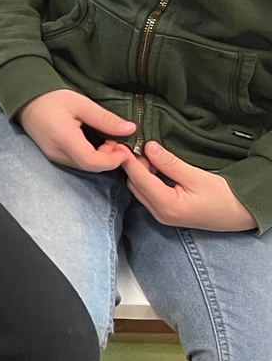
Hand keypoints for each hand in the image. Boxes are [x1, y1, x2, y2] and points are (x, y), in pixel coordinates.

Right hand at [19, 89, 135, 171]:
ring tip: (106, 140)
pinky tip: (94, 143)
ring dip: (101, 158)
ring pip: (85, 167)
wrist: (26, 101)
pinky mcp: (54, 156)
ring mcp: (54, 157)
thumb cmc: (52, 99)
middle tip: (116, 140)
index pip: (92, 162)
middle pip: (90, 166)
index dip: (112, 160)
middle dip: (109, 158)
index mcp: (64, 138)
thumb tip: (130, 129)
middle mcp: (58, 152)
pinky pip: (78, 163)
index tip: (123, 148)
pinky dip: (91, 157)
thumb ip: (105, 119)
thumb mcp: (81, 103)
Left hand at [116, 140, 256, 230]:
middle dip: (133, 165)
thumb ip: (170, 163)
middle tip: (139, 147)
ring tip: (148, 155)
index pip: (139, 179)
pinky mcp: (165, 213)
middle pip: (135, 185)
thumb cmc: (223, 196)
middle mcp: (160, 213)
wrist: (240, 214)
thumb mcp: (196, 176)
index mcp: (167, 205)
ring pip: (139, 189)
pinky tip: (154, 167)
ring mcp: (161, 215)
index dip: (128, 161)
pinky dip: (146, 179)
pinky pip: (147, 194)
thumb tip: (148, 147)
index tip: (120, 145)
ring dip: (139, 172)